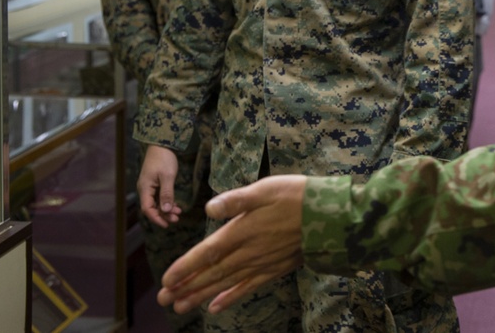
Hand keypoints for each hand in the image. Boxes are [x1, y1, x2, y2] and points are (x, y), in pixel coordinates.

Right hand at [139, 145, 181, 226]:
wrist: (161, 143)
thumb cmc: (164, 158)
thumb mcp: (167, 177)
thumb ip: (166, 194)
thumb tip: (165, 210)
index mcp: (145, 188)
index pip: (147, 209)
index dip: (156, 218)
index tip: (166, 224)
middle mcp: (145, 189)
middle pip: (152, 207)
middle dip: (163, 214)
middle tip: (176, 219)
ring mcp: (149, 186)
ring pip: (156, 202)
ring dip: (166, 209)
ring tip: (178, 213)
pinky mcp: (154, 183)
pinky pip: (159, 196)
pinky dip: (167, 201)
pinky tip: (176, 205)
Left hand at [158, 175, 306, 315]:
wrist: (329, 217)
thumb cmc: (296, 196)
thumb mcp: (265, 189)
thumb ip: (236, 200)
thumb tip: (209, 208)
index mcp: (242, 231)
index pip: (207, 253)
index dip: (186, 267)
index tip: (166, 280)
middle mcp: (248, 252)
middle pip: (212, 273)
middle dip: (187, 287)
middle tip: (165, 300)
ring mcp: (261, 263)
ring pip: (226, 283)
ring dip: (202, 295)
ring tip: (181, 306)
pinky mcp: (274, 268)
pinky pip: (248, 287)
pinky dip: (231, 297)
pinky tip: (217, 307)